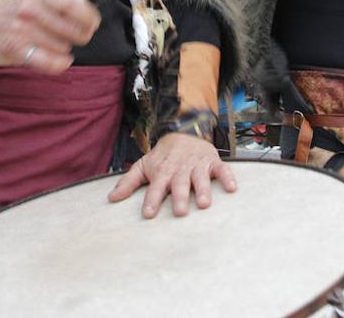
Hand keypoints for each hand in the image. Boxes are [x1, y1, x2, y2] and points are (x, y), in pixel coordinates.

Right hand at [0, 0, 100, 73]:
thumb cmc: (19, 10)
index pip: (75, 4)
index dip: (90, 16)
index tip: (93, 23)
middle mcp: (30, 9)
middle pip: (74, 30)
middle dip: (81, 36)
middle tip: (75, 36)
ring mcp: (21, 29)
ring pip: (63, 47)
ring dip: (64, 49)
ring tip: (53, 43)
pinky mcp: (14, 49)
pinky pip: (49, 62)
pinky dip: (59, 64)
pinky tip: (60, 60)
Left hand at [107, 133, 236, 217]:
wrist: (184, 130)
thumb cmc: (163, 155)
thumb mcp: (143, 165)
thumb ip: (128, 182)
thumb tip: (111, 198)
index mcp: (162, 171)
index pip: (155, 187)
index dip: (152, 200)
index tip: (148, 214)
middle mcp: (179, 169)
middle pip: (179, 184)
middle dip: (179, 198)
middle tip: (180, 213)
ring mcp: (197, 165)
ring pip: (200, 178)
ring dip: (202, 190)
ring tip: (204, 204)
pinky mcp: (212, 162)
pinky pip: (221, 169)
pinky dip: (227, 177)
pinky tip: (232, 188)